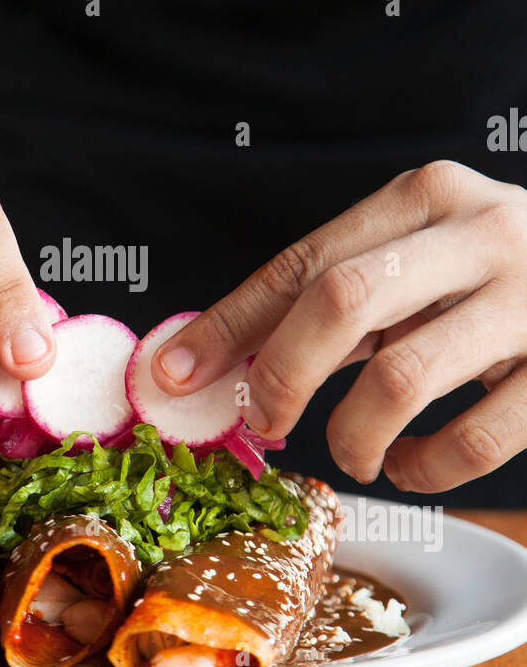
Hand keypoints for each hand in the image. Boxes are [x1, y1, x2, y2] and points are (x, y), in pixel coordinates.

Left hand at [152, 161, 526, 491]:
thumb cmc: (499, 278)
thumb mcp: (426, 259)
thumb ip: (344, 297)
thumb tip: (223, 361)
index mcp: (428, 197)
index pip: (304, 260)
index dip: (228, 323)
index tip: (172, 374)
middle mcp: (481, 232)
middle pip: (341, 300)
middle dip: (282, 375)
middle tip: (266, 422)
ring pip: (401, 376)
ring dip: (353, 435)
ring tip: (354, 456)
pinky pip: (475, 438)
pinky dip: (427, 470)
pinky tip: (416, 466)